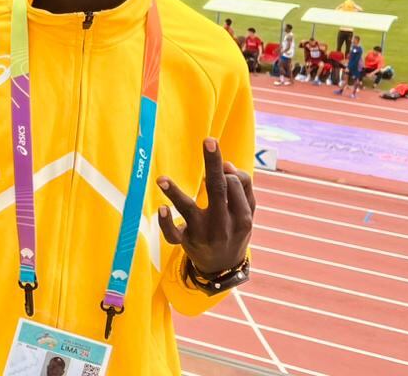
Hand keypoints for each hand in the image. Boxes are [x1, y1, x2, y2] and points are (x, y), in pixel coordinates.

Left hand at [157, 138, 255, 275]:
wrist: (223, 268)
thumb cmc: (234, 228)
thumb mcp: (247, 211)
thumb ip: (242, 187)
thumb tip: (226, 165)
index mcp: (242, 217)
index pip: (234, 185)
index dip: (225, 171)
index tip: (221, 168)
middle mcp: (223, 225)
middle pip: (218, 190)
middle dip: (214, 165)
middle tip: (209, 140)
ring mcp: (203, 234)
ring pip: (189, 210)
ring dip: (175, 193)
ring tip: (161, 179)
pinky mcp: (185, 242)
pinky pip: (173, 234)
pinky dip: (166, 222)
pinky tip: (161, 208)